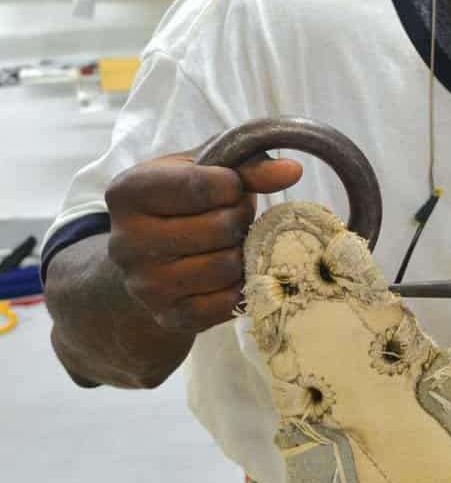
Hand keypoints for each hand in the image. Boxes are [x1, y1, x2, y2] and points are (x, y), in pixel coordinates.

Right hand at [105, 149, 301, 333]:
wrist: (151, 257)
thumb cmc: (183, 201)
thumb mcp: (205, 170)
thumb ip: (247, 165)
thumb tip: (293, 171)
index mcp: (128, 192)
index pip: (200, 185)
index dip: (233, 185)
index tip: (232, 187)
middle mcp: (125, 241)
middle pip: (219, 228)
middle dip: (240, 219)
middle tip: (234, 219)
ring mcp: (145, 285)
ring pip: (225, 267)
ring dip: (241, 253)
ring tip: (230, 243)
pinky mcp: (168, 316)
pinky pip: (226, 302)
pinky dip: (239, 285)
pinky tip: (229, 272)